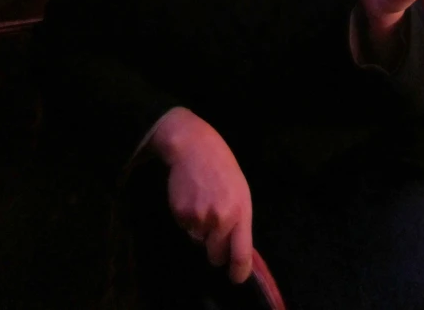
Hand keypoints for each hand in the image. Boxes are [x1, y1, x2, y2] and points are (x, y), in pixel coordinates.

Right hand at [149, 107, 252, 283]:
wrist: (194, 147)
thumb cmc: (222, 168)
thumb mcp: (240, 191)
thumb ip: (239, 220)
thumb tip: (236, 249)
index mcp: (241, 212)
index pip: (241, 254)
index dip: (238, 271)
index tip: (235, 277)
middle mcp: (222, 219)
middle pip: (216, 255)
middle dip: (215, 248)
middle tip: (214, 225)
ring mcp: (200, 218)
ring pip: (198, 241)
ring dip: (200, 229)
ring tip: (203, 200)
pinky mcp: (181, 214)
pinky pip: (185, 228)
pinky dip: (187, 218)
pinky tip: (191, 197)